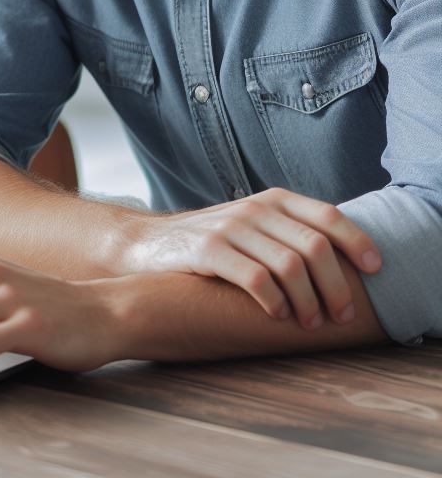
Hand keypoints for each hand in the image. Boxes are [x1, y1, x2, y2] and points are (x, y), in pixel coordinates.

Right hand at [122, 188, 381, 328]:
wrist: (149, 245)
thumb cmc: (213, 242)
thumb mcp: (254, 225)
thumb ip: (290, 232)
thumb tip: (344, 261)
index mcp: (272, 199)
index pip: (328, 215)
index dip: (357, 242)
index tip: (374, 271)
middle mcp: (254, 208)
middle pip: (315, 247)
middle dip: (336, 287)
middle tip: (341, 316)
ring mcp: (230, 227)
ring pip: (290, 267)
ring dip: (309, 302)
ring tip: (309, 323)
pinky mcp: (208, 250)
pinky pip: (256, 279)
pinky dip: (275, 303)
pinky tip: (276, 315)